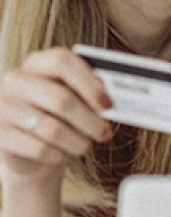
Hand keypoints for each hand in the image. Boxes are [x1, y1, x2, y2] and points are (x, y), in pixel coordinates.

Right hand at [0, 48, 112, 177]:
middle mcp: (15, 80)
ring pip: (52, 129)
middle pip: (61, 99)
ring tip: (86, 145)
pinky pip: (39, 148)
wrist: (31, 151)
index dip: (89, 83)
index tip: (109, 104)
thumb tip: (114, 101)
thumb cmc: (62, 118)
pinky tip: (62, 153)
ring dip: (78, 141)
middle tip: (106, 133)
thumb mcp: (76, 99)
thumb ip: (91, 93)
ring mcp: (2, 107)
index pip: (62, 61)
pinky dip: (58, 154)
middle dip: (90, 121)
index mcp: (37, 63)